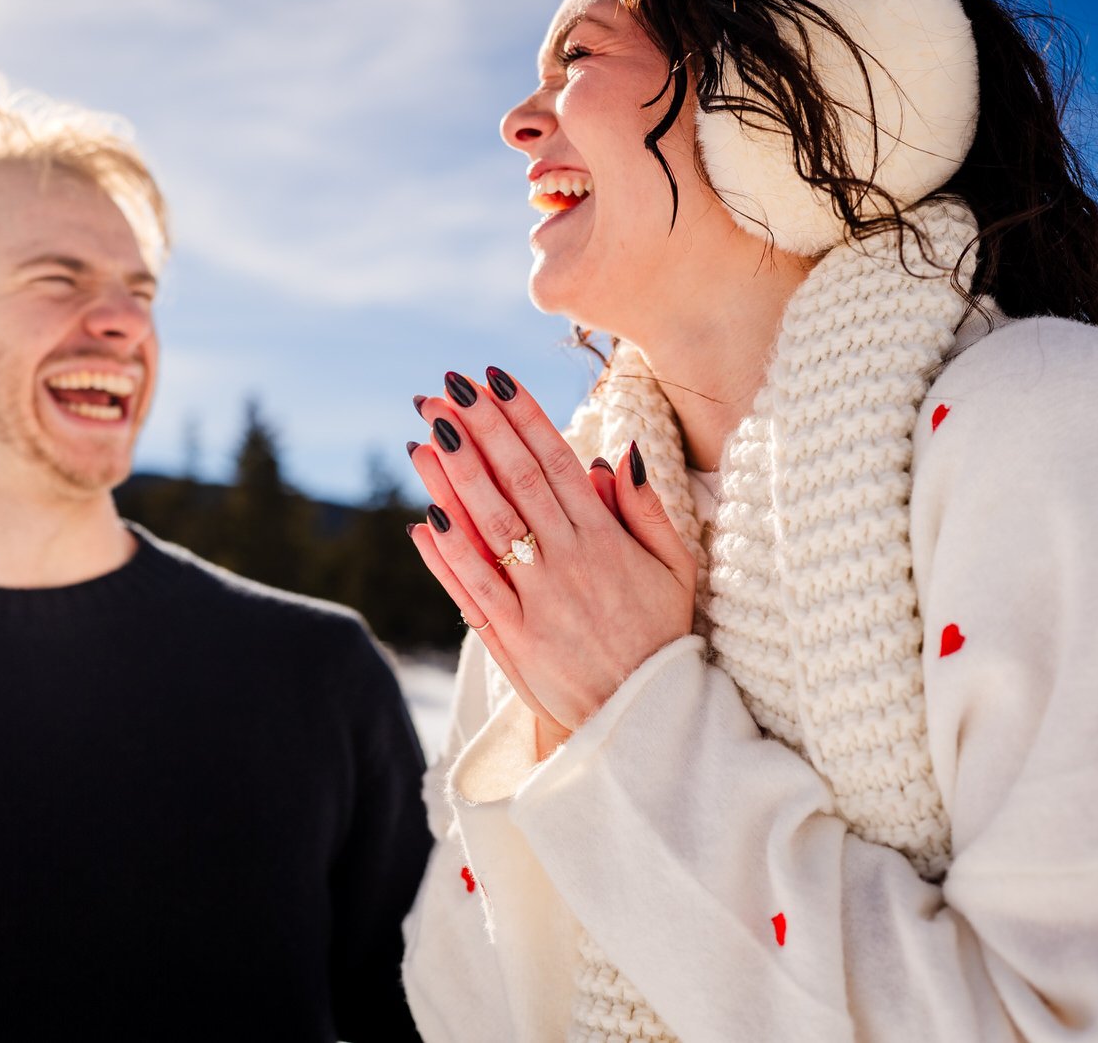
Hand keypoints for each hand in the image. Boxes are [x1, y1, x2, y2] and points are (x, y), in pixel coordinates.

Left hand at [406, 369, 695, 750]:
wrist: (642, 718)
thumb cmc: (659, 636)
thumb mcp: (676, 568)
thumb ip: (646, 510)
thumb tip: (616, 455)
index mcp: (605, 541)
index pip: (555, 462)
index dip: (521, 417)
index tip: (493, 379)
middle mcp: (567, 564)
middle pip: (515, 483)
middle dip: (477, 432)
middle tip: (444, 392)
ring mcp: (535, 602)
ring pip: (487, 528)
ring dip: (451, 479)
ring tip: (422, 436)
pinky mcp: (511, 641)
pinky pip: (472, 589)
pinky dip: (446, 555)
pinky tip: (422, 519)